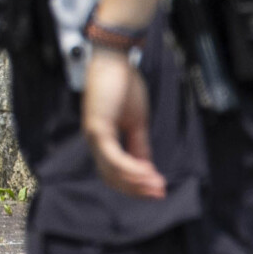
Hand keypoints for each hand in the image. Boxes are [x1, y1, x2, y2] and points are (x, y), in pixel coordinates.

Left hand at [82, 46, 164, 197]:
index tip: (157, 189)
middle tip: (158, 193)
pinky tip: (147, 172)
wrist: (115, 60)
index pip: (116, 171)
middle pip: (112, 177)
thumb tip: (146, 167)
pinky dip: (130, 168)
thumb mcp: (137, 121)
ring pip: (112, 171)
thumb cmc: (124, 85)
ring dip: (135, 181)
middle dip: (135, 188)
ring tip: (156, 184)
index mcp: (103, 140)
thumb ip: (139, 145)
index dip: (135, 184)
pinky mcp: (97, 128)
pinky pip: (113, 157)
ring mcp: (94, 135)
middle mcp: (95, 141)